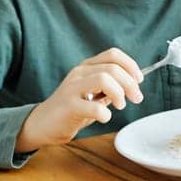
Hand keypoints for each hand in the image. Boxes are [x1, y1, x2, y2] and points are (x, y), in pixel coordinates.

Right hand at [15, 48, 143, 152]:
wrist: (41, 125)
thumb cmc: (71, 109)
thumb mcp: (92, 93)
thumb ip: (110, 87)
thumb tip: (134, 84)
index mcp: (86, 67)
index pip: (113, 54)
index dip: (131, 65)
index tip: (139, 80)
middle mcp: (79, 73)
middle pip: (112, 68)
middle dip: (130, 83)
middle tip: (136, 98)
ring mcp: (71, 88)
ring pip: (104, 79)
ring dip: (119, 93)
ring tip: (120, 105)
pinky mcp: (67, 106)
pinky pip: (93, 106)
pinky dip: (105, 113)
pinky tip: (104, 117)